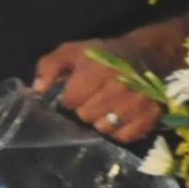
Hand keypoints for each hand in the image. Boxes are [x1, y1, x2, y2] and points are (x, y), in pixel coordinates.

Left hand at [33, 16, 188, 147]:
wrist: (145, 54)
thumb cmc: (104, 55)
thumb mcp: (72, 51)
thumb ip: (50, 66)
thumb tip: (38, 89)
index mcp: (98, 68)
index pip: (71, 99)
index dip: (70, 96)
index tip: (77, 90)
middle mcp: (120, 86)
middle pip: (86, 116)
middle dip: (85, 109)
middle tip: (93, 98)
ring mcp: (137, 102)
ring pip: (104, 129)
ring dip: (101, 121)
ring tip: (106, 107)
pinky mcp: (151, 115)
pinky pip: (124, 136)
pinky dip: (119, 131)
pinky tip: (120, 116)